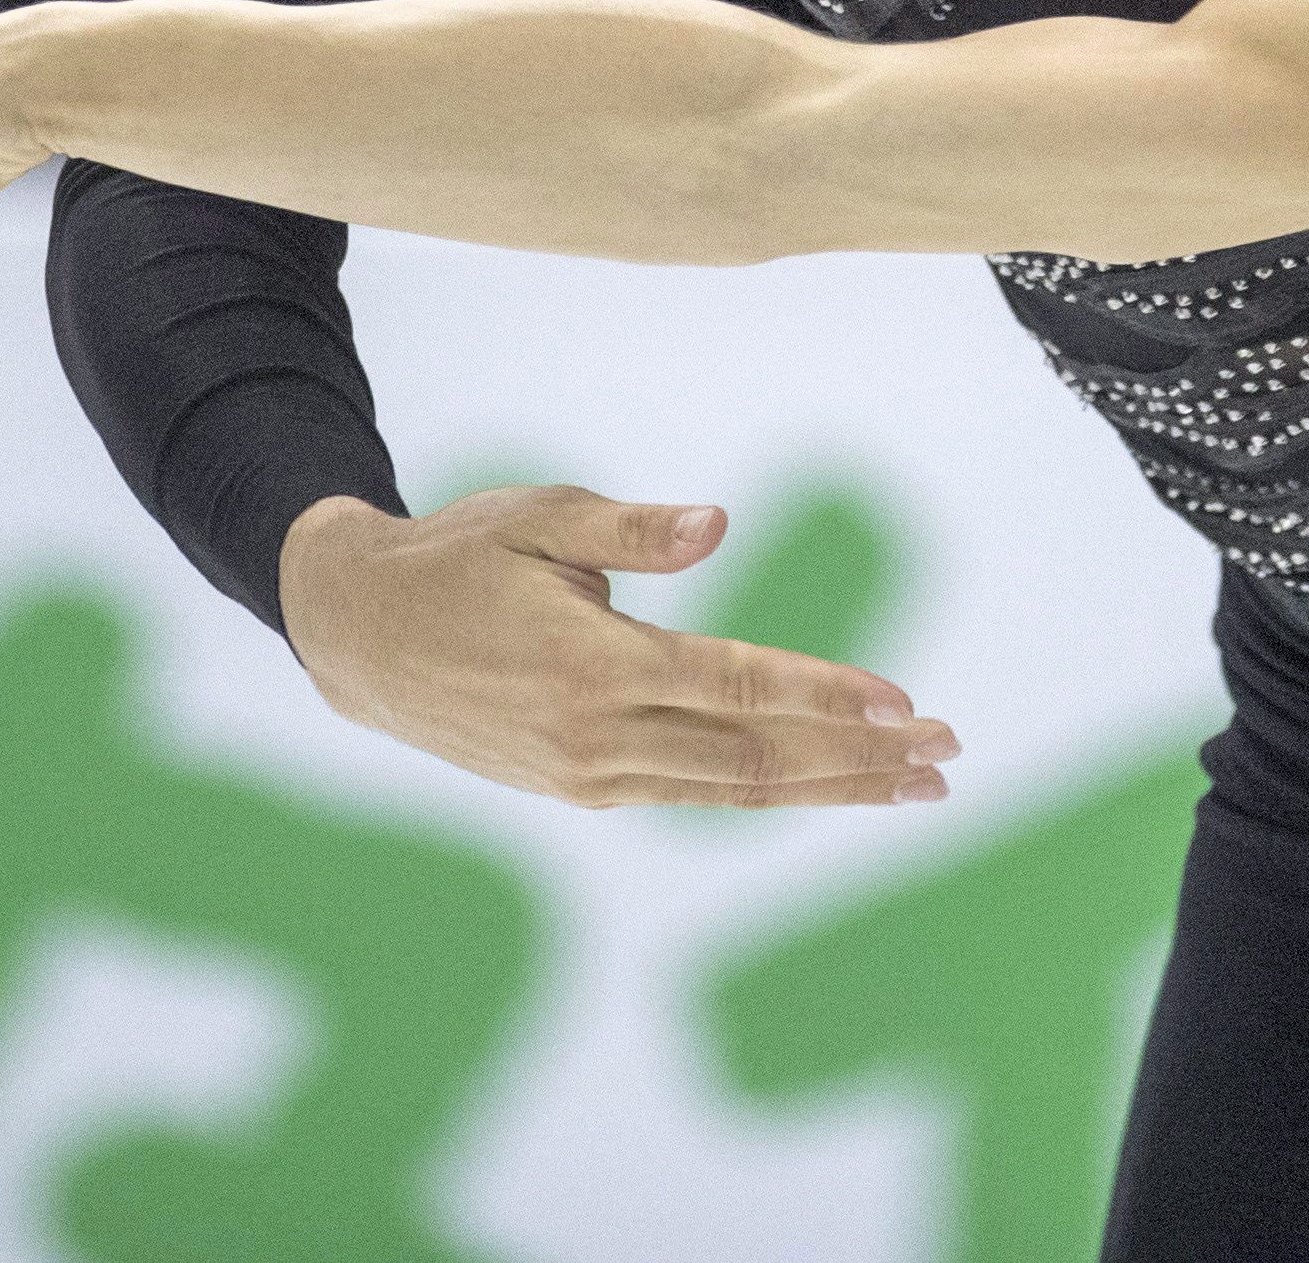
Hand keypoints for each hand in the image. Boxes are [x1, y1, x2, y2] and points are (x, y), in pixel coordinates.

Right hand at [281, 489, 959, 810]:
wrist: (360, 638)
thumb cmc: (457, 558)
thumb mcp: (537, 517)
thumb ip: (630, 529)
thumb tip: (719, 524)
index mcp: (592, 665)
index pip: (737, 686)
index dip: (826, 696)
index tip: (905, 702)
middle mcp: (597, 737)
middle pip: (754, 757)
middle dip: (860, 757)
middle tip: (948, 751)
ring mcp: (589, 775)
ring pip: (733, 788)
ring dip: (831, 785)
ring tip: (916, 783)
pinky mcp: (581, 788)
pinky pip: (695, 791)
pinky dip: (768, 788)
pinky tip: (825, 779)